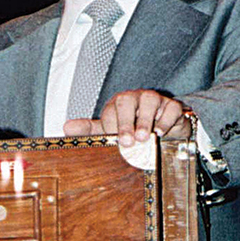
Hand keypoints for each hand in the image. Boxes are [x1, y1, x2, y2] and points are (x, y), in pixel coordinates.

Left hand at [63, 89, 192, 146]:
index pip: (111, 110)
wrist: (165, 133)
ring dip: (145, 120)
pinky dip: (166, 120)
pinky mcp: (173, 107)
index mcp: (118, 104)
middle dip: (126, 121)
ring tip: (144, 138)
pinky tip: (161, 133)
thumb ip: (90, 130)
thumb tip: (66, 127)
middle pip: (127, 100)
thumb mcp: (111, 131)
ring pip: (150, 100)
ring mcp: (155, 101)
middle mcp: (135, 99)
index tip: (113, 140)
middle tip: (127, 142)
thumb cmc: (135, 130)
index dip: (111, 125)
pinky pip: (171, 108)